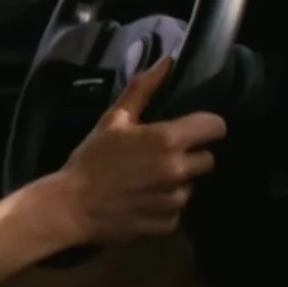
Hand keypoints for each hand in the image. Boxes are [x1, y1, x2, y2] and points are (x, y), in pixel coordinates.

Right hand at [56, 56, 226, 243]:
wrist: (72, 206)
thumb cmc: (92, 158)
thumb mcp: (114, 119)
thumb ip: (143, 89)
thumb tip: (168, 61)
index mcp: (168, 140)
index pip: (216, 126)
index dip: (205, 126)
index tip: (191, 129)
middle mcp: (179, 170)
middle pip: (208, 159)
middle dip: (190, 155)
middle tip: (161, 155)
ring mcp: (176, 201)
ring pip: (191, 185)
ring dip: (176, 181)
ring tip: (147, 180)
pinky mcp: (169, 225)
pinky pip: (177, 210)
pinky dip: (164, 206)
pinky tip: (142, 201)